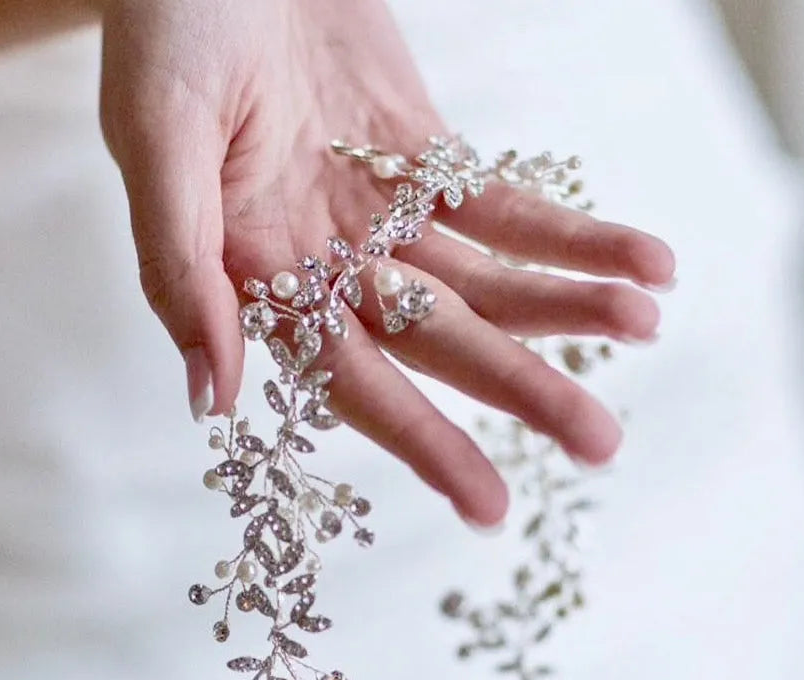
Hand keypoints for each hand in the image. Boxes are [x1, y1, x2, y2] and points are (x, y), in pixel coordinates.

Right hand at [99, 0, 674, 526]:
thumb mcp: (156, 133)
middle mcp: (326, 265)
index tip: (489, 508)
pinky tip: (642, 260)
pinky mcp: (425, 160)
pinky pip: (508, 210)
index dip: (420, 443)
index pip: (350, 382)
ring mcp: (383, 216)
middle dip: (521, 389)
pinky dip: (573, 235)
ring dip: (567, 306)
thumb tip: (209, 397)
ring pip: (487, 282)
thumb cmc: (169, 24)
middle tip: (600, 443)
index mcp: (257, 278)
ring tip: (647, 320)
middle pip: (438, 344)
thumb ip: (176, 264)